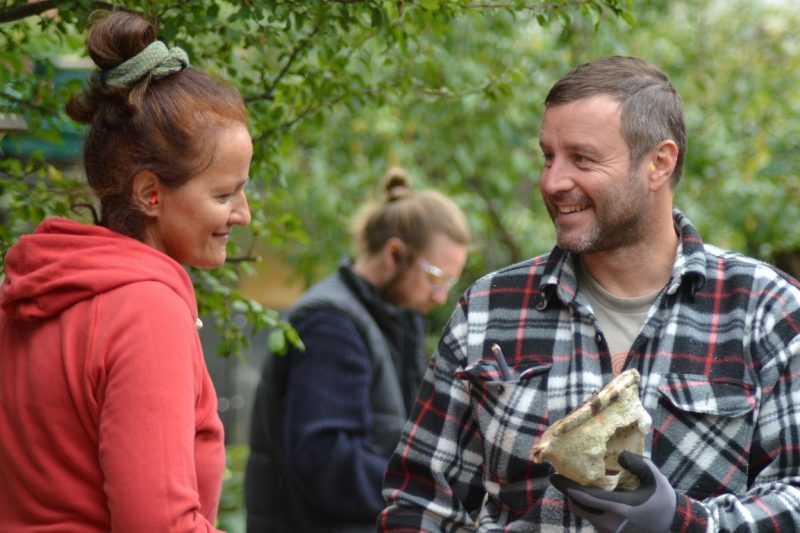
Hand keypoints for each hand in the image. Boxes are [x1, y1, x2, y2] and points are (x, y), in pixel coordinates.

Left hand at [550, 451, 676, 532]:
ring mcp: (608, 532)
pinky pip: (591, 520)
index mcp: (620, 508)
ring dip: (578, 500)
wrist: (672, 525)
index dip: (567, 487)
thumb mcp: (656, 478)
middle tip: (562, 478)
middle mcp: (610, 522)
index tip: (555, 476)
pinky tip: (590, 497)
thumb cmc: (662, 500)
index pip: (585, 497)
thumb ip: (638, 464)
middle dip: (568, 493)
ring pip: (584, 514)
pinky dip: (587, 508)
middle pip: (578, 506)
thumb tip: (619, 456)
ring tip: (576, 486)